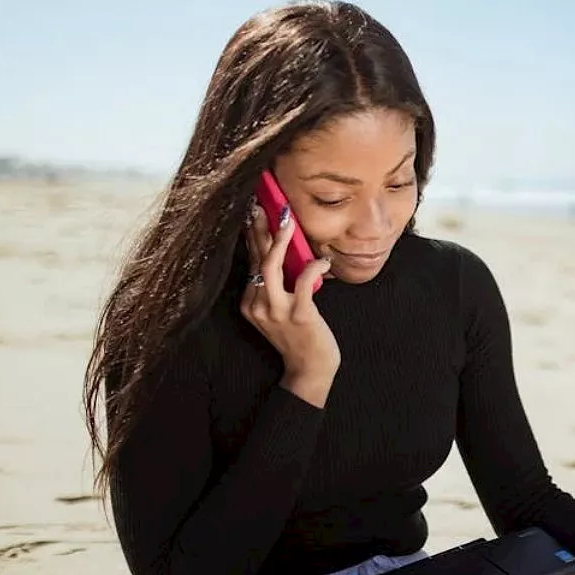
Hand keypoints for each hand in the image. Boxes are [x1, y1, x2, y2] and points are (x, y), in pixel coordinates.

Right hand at [241, 199, 338, 406]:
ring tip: (286, 219)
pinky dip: (314, 267)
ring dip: (279, 240)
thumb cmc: (299, 337)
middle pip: (256, 258)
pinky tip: (324, 260)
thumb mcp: (281, 309)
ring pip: (271, 266)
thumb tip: (284, 251)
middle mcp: (257, 304)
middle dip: (259, 228)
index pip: (250, 261)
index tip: (254, 211)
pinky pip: (304, 281)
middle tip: (261, 203)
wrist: (309, 370)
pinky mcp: (299, 315)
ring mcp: (276, 310)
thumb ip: (279, 284)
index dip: (253, 235)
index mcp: (250, 301)